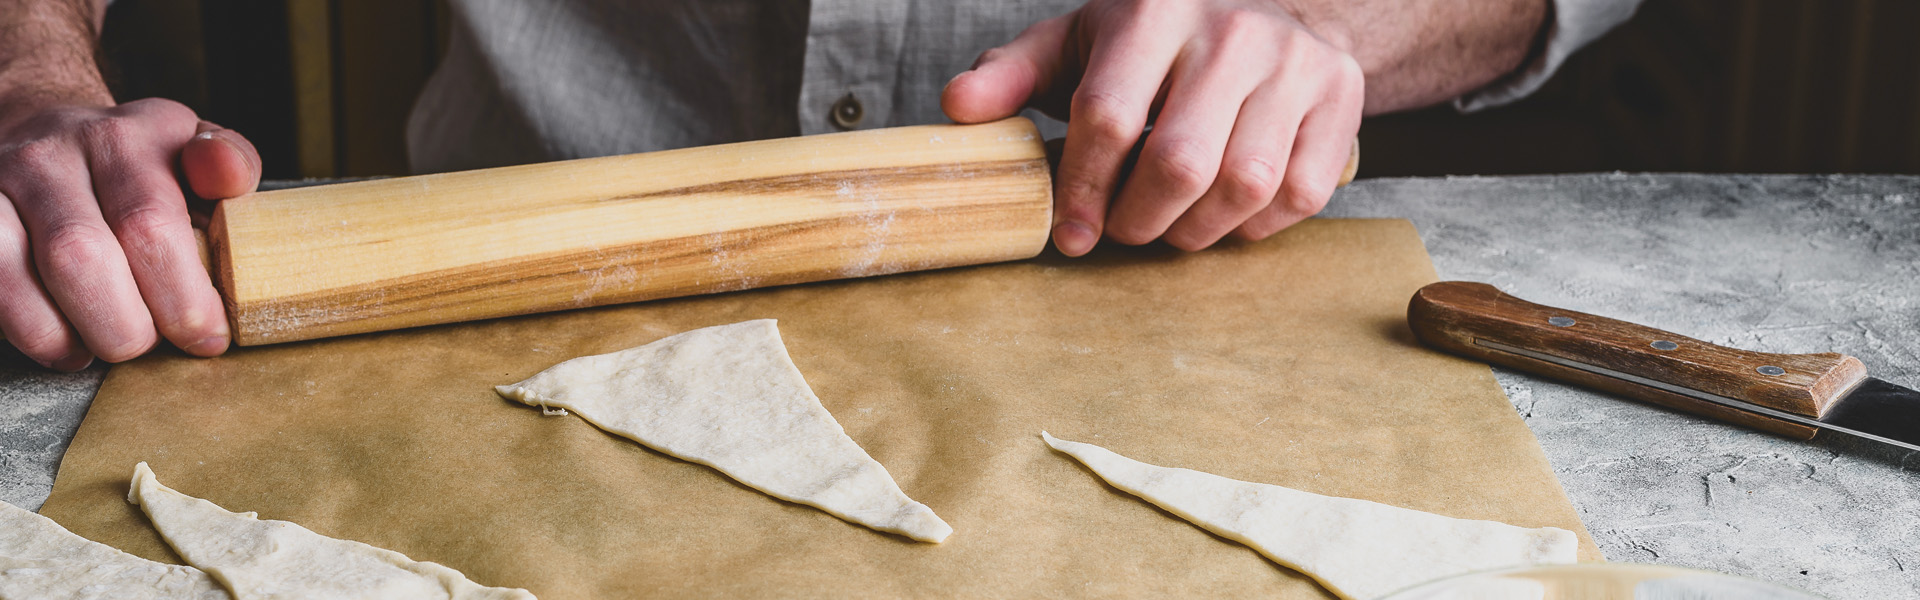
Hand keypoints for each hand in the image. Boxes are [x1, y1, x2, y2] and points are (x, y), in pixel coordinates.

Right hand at [0, 97, 260, 369]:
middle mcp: (55, 150)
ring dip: (71, 331)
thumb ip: (229, 166)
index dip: (182, 296)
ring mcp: (0, 180)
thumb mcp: (195, 156)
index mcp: (129, 136)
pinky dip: (31, 330)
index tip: (206, 335)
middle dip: (127, 324)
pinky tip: (64, 342)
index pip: (150, 223)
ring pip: (16, 272)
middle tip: (151, 342)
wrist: (50, 139)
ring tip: (106, 345)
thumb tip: (228, 174)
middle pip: (81, 255)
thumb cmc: (141, 170)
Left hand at [942, 0, 1363, 254]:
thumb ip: (1015, 75)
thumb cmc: (1156, 40)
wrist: (1268, 6)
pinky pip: (1296, 196)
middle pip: (1180, 163)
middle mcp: (1232, 30)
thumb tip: (957, 109)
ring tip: (1171, 225)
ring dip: (1195, 231)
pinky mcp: (1341, 97)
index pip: (1109, 116)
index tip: (1072, 234)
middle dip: (1140, 221)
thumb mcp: (1079, 43)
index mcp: (1153, 10)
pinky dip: (1252, 226)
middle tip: (1123, 232)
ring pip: (1242, 187)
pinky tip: (1224, 213)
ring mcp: (1296, 63)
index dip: (1084, 189)